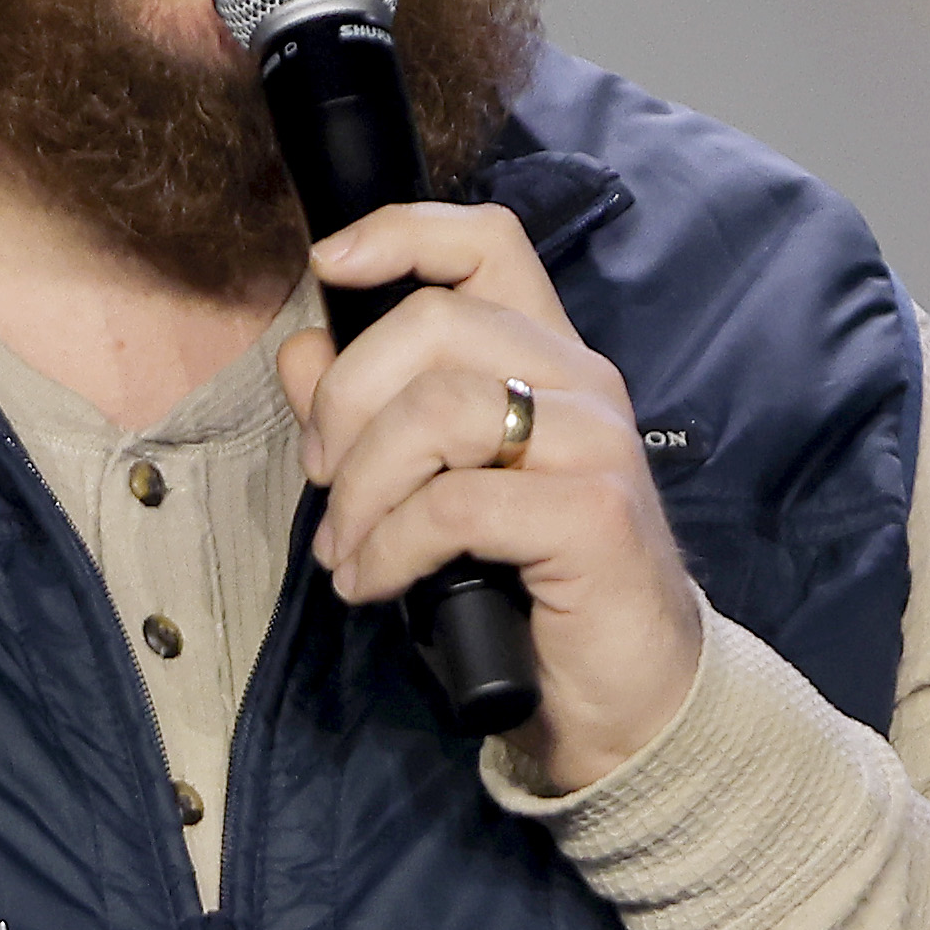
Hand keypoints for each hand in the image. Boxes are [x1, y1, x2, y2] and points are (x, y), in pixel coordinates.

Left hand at [281, 202, 702, 793]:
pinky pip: (456, 504)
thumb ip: (371, 413)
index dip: (402, 232)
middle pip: (435, 321)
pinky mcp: (596, 515)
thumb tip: (303, 352)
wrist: (626, 697)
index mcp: (547, 358)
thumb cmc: (527, 588)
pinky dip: (390, 547)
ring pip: (438, 408)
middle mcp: (582, 383)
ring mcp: (597, 444)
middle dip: (346, 401)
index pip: (487, 242)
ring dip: (362, 486)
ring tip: (345, 551)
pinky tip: (373, 586)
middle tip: (324, 481)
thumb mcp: (434, 488)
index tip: (331, 266)